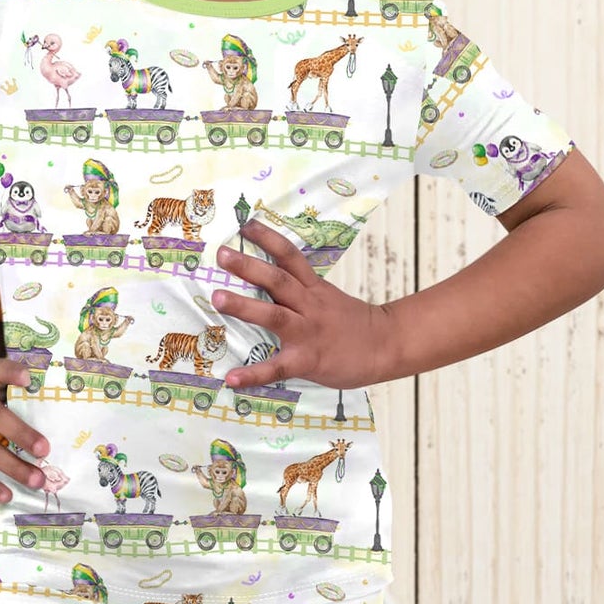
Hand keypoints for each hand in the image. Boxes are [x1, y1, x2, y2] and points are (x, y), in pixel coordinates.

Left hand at [213, 220, 394, 390]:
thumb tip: (269, 280)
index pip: (290, 257)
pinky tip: (230, 378)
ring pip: (274, 315)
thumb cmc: (353, 324)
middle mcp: (309, 306)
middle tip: (222, 254)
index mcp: (313, 289)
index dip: (268, 238)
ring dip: (244, 306)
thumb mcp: (328, 298)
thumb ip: (301, 290)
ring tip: (217, 297)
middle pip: (277, 280)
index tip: (245, 225)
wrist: (386, 346)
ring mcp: (308, 332)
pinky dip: (253, 374)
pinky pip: (277, 367)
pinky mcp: (308, 360)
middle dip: (248, 266)